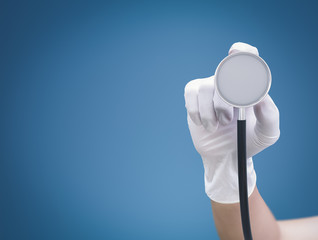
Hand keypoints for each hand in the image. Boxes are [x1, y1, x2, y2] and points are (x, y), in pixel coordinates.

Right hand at [184, 42, 279, 202]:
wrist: (227, 156)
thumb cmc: (249, 141)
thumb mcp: (267, 133)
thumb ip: (269, 114)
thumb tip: (259, 97)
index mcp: (249, 86)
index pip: (247, 57)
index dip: (242, 52)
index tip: (235, 53)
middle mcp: (229, 82)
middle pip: (223, 74)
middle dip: (224, 100)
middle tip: (228, 119)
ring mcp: (210, 88)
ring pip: (205, 87)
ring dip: (211, 111)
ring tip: (217, 125)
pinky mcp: (195, 97)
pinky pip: (191, 93)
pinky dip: (196, 111)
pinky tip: (203, 123)